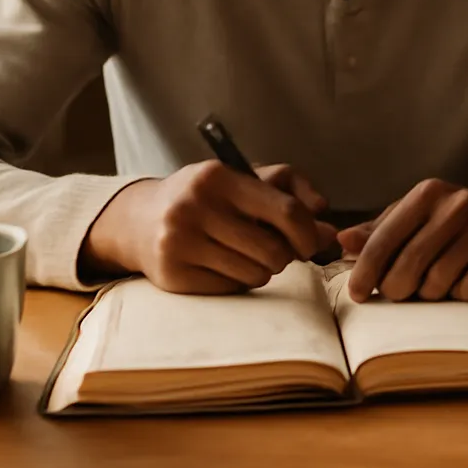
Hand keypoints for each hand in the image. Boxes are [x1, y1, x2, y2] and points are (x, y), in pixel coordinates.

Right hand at [81, 162, 338, 293]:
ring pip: (255, 274)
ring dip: (261, 271)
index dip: (308, 233)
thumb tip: (328, 230)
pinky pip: (230, 289)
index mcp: (218, 177)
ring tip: (246, 255)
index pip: (285, 211)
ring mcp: (179, 243)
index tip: (310, 243)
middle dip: (284, 256)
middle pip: (273, 250)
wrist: (139, 220)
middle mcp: (194, 207)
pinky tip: (222, 265)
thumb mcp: (244, 180)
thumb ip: (291, 194)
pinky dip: (237, 282)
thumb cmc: (206, 197)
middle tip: (275, 251)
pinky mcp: (172, 275)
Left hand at [337, 179, 467, 302]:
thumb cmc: (446, 226)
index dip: (366, 271)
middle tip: (400, 292)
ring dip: (430, 293)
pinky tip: (463, 280)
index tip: (357, 294)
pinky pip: (467, 292)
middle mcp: (457, 204)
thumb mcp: (410, 220)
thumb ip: (376, 232)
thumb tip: (343, 240)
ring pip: (437, 283)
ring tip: (436, 281)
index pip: (385, 238)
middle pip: (409, 266)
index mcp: (427, 192)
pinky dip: (459, 296)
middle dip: (396, 289)